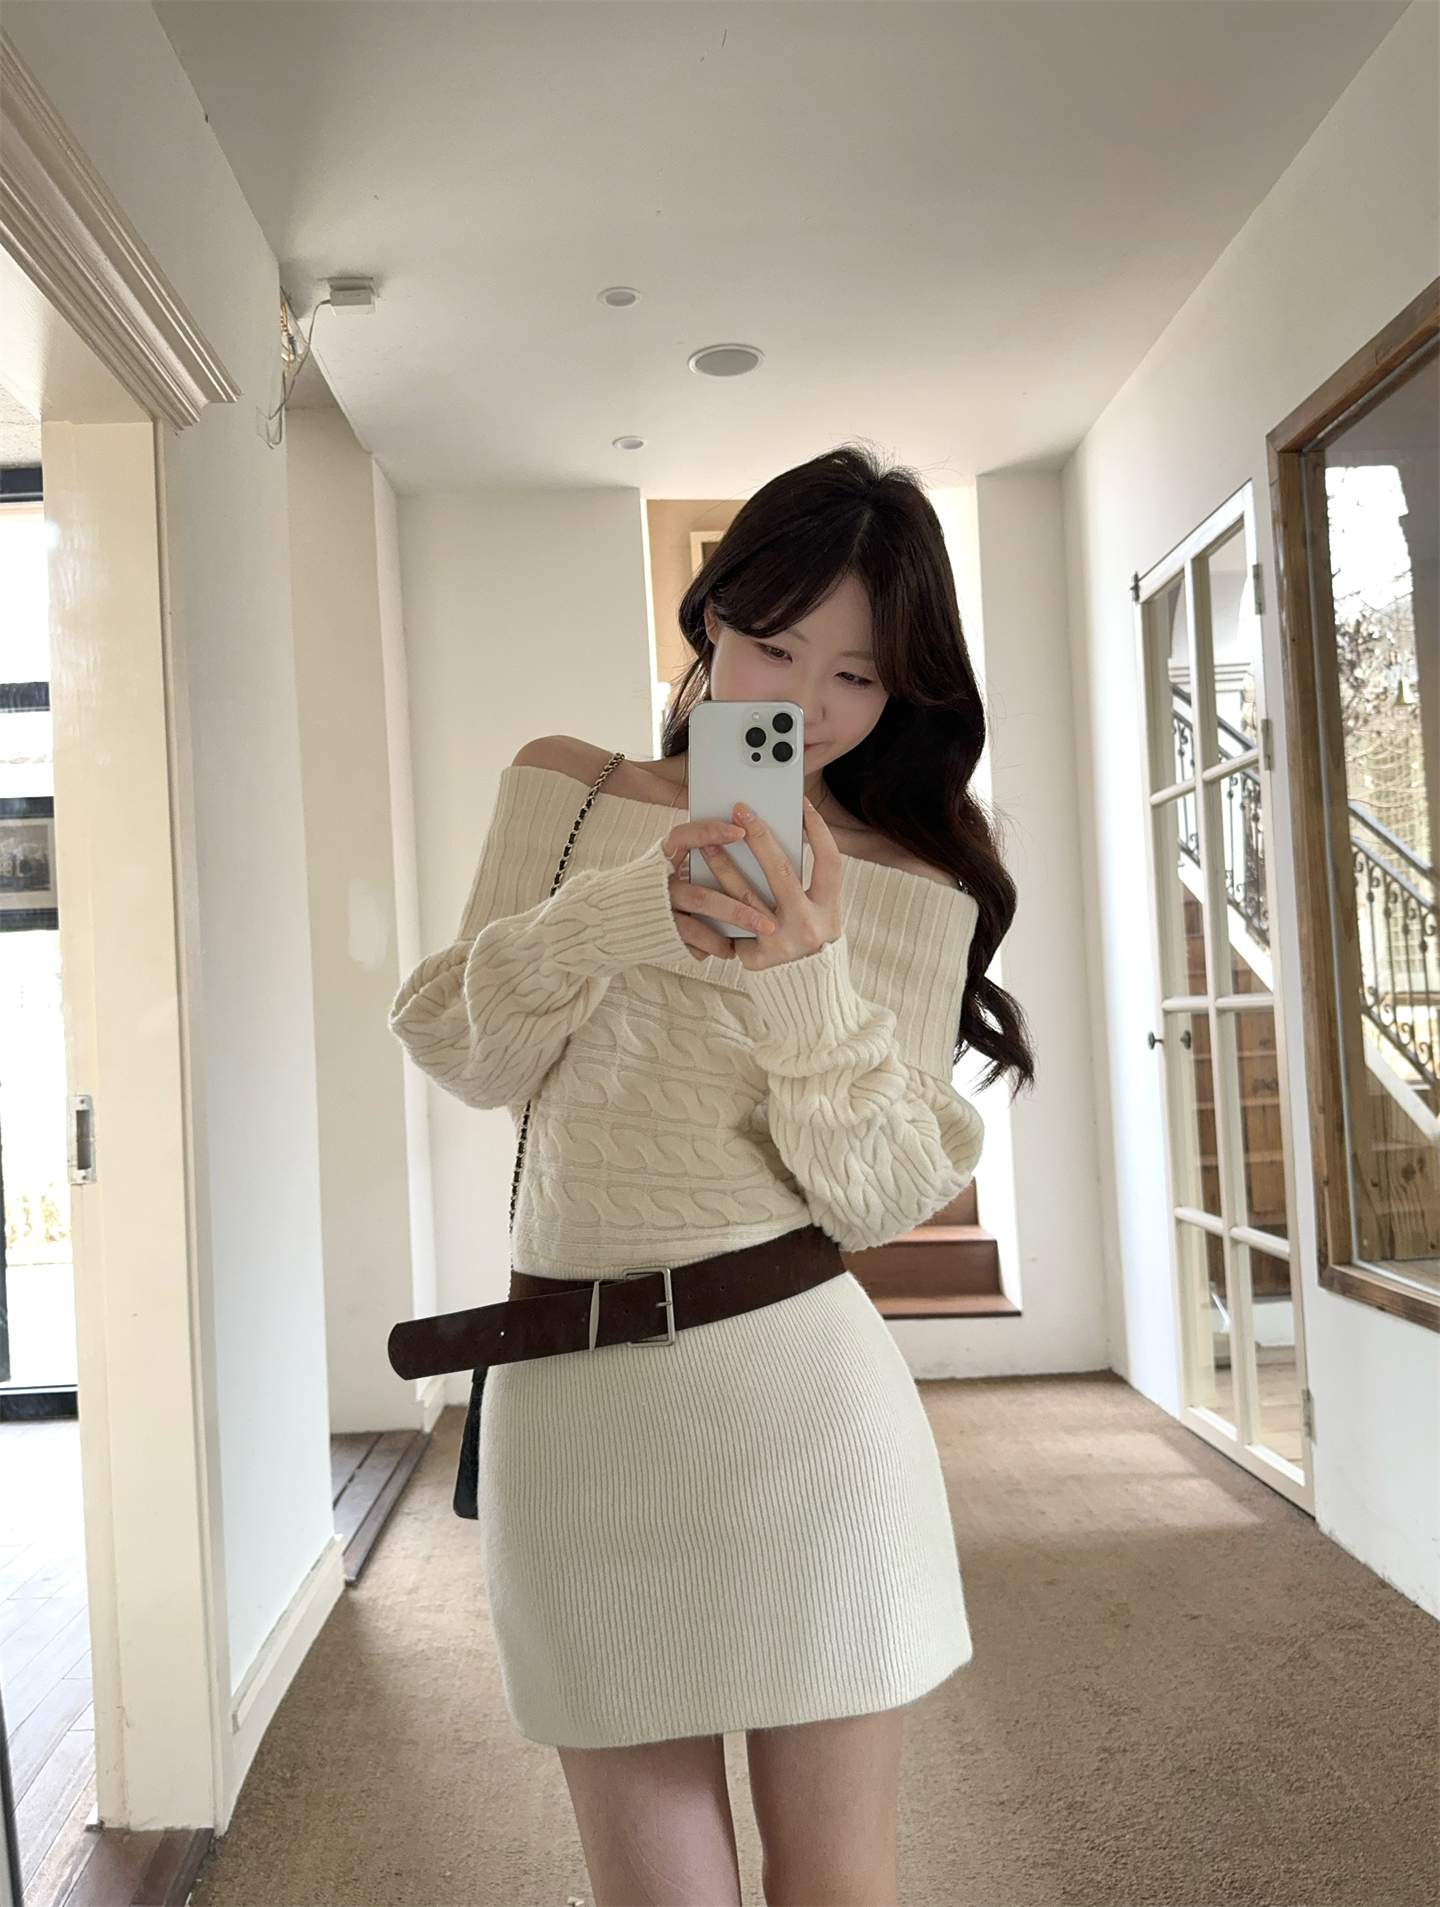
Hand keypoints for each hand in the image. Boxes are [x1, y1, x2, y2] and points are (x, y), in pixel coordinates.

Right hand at [661, 817, 781, 960]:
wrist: (618, 917)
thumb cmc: (660, 884)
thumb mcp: (671, 862)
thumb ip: (700, 853)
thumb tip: (747, 838)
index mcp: (661, 858)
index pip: (682, 838)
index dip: (708, 832)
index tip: (740, 832)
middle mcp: (656, 886)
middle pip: (700, 897)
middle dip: (738, 911)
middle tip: (769, 924)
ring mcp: (657, 913)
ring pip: (695, 927)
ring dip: (726, 937)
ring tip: (756, 938)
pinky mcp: (659, 936)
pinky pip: (690, 944)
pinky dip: (712, 947)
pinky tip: (730, 948)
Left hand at [695, 799, 842, 969]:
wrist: (808, 999)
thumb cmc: (812, 945)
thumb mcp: (822, 917)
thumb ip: (806, 888)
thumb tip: (780, 842)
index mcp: (830, 910)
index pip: (829, 861)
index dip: (818, 831)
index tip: (801, 804)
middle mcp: (807, 925)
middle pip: (781, 872)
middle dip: (759, 837)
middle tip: (741, 810)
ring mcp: (779, 942)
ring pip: (745, 896)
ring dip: (723, 866)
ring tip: (707, 843)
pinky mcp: (755, 958)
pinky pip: (732, 925)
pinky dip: (715, 906)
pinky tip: (697, 887)